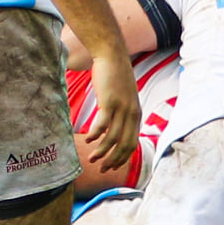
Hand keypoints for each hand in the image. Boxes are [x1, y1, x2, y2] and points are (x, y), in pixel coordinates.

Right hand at [82, 50, 140, 172]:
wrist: (112, 55)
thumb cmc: (114, 76)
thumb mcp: (124, 97)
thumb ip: (121, 112)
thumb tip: (111, 128)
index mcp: (136, 114)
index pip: (132, 144)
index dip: (122, 158)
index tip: (111, 167)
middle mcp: (132, 113)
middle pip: (125, 145)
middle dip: (113, 160)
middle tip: (101, 169)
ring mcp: (122, 108)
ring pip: (113, 137)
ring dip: (102, 151)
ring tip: (91, 159)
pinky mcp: (110, 101)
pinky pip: (103, 124)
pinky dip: (96, 134)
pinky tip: (87, 139)